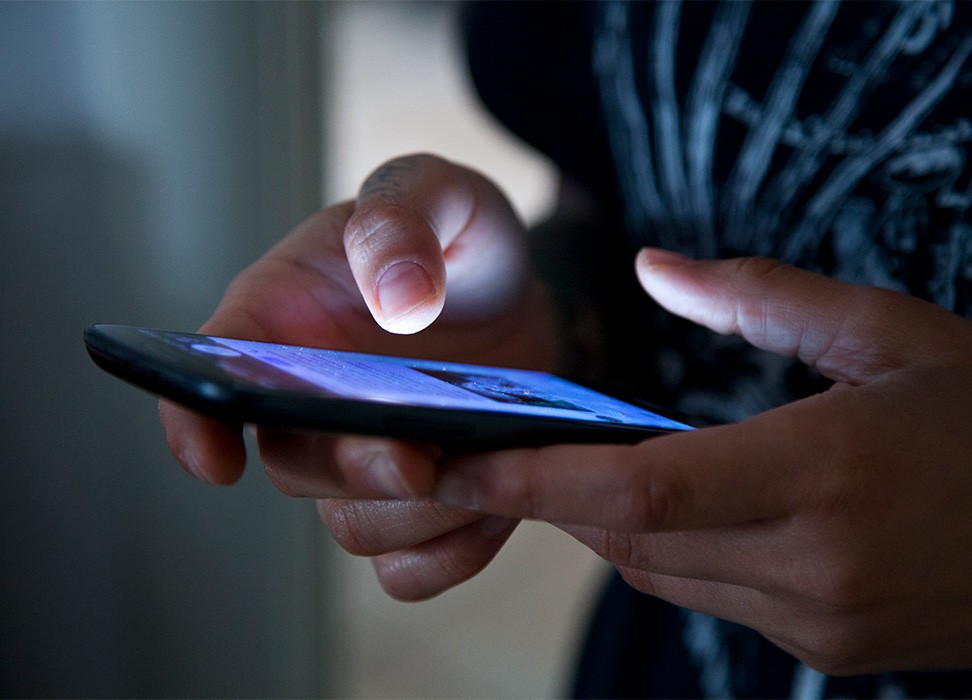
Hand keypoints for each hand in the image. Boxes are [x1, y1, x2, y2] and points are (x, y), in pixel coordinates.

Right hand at [158, 154, 555, 597]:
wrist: (518, 290)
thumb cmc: (455, 234)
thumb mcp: (435, 192)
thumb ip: (402, 219)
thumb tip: (396, 299)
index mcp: (281, 322)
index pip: (206, 378)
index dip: (193, 425)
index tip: (217, 461)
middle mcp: (309, 402)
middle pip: (294, 466)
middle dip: (350, 471)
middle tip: (413, 457)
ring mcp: (364, 457)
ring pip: (355, 527)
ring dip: (414, 516)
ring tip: (482, 467)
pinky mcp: (422, 497)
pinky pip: (415, 563)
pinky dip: (454, 550)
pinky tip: (497, 503)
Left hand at [433, 250, 971, 674]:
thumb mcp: (889, 333)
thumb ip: (761, 297)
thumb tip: (656, 269)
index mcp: (824, 474)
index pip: (639, 490)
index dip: (534, 479)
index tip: (458, 463)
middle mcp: (813, 564)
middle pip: (630, 536)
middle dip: (555, 494)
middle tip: (501, 448)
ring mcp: (819, 621)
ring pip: (659, 573)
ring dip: (608, 520)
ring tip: (582, 464)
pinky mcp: (828, 648)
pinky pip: (708, 597)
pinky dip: (668, 550)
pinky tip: (679, 506)